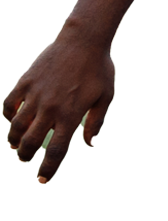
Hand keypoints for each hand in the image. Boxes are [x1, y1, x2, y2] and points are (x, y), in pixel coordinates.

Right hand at [3, 34, 114, 182]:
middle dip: (27, 156)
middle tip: (26, 158)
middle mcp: (51, 108)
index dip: (48, 168)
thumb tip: (92, 144)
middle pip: (32, 143)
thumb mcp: (105, 96)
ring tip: (18, 143)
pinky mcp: (26, 82)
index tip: (42, 180)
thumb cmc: (99, 68)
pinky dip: (8, 115)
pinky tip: (14, 119)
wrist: (83, 41)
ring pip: (17, 126)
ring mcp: (36, 95)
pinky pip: (9, 104)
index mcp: (71, 115)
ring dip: (15, 139)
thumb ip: (96, 121)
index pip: (56, 150)